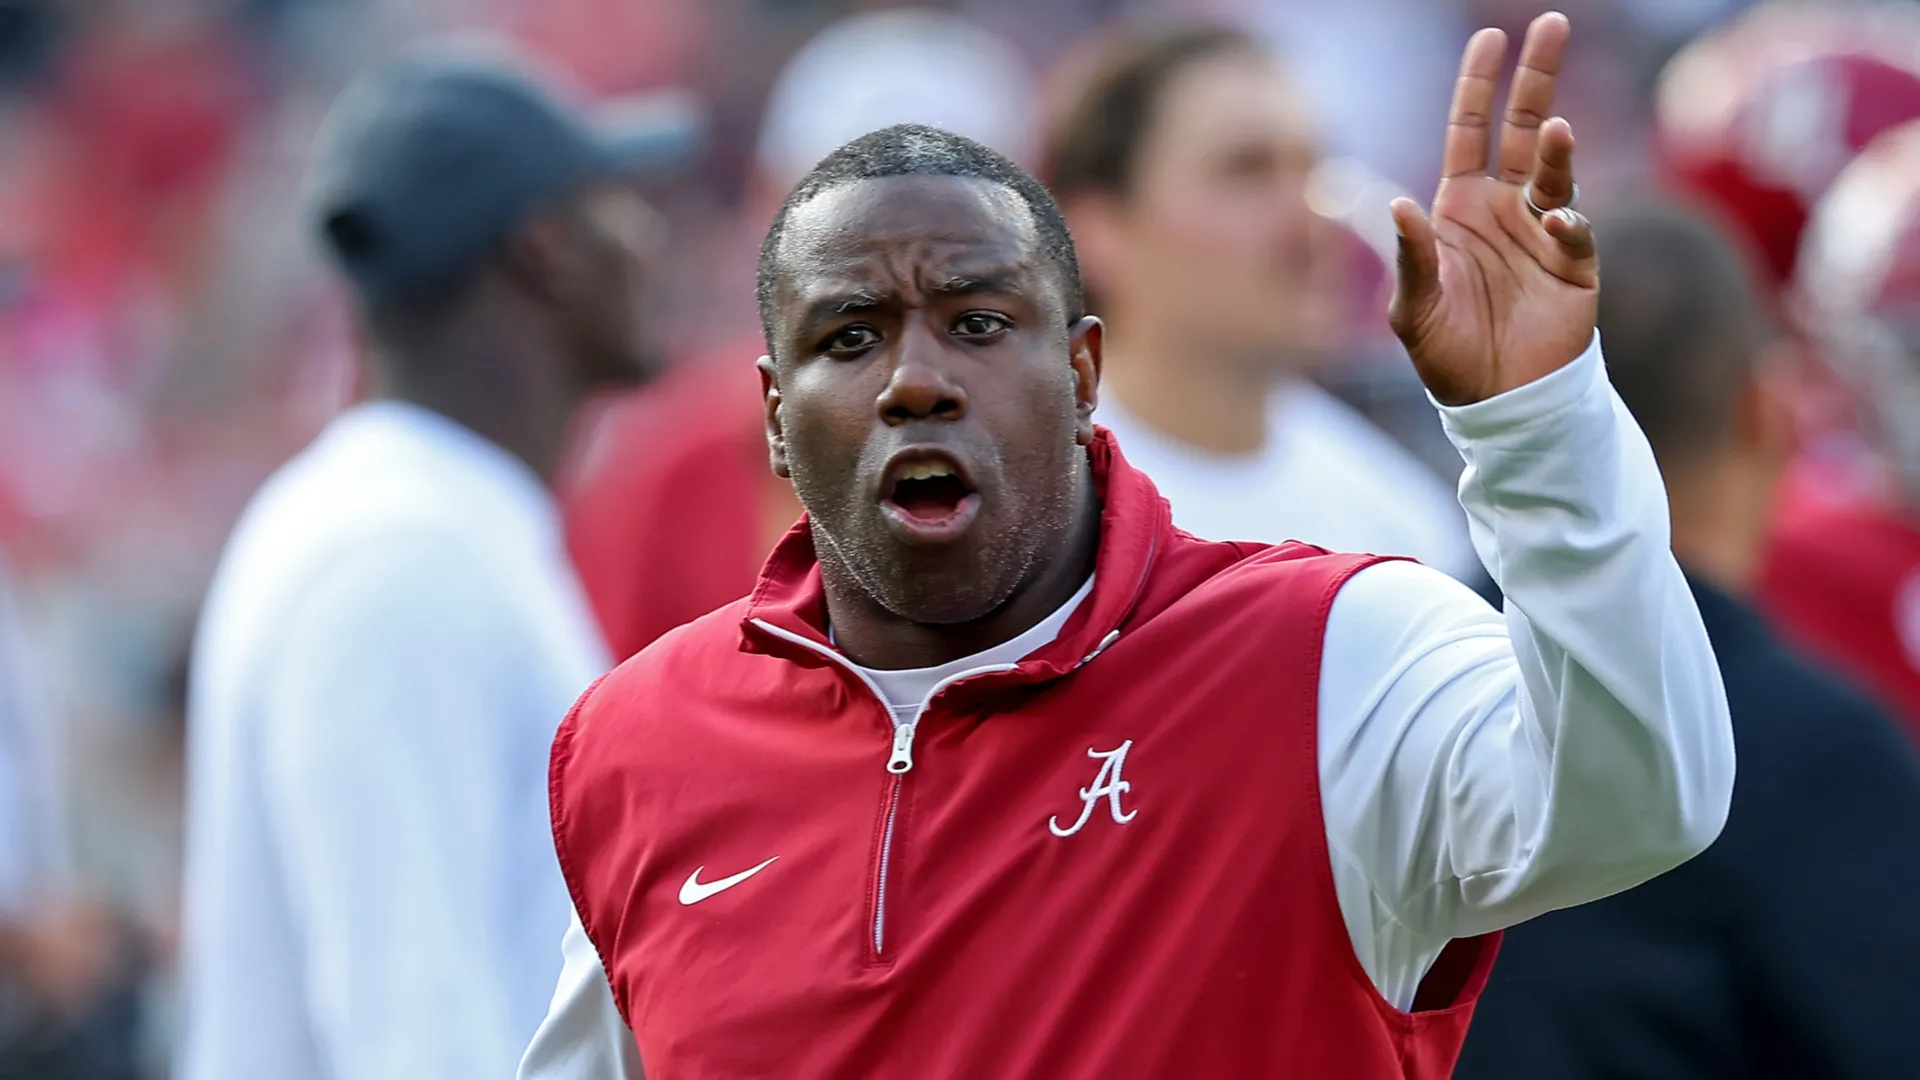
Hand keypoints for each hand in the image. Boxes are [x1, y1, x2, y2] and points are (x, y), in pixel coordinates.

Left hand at [1389, 12, 1597, 405]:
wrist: (1499, 403)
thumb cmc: (1448, 357)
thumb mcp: (1413, 310)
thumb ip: (1411, 258)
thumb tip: (1397, 204)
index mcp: (1461, 209)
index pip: (1471, 132)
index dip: (1479, 87)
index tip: (1490, 39)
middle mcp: (1505, 211)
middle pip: (1522, 128)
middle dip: (1536, 77)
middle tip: (1550, 25)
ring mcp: (1543, 234)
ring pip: (1555, 172)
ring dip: (1555, 149)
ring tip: (1555, 129)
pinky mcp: (1576, 267)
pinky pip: (1575, 232)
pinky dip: (1567, 224)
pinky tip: (1554, 227)